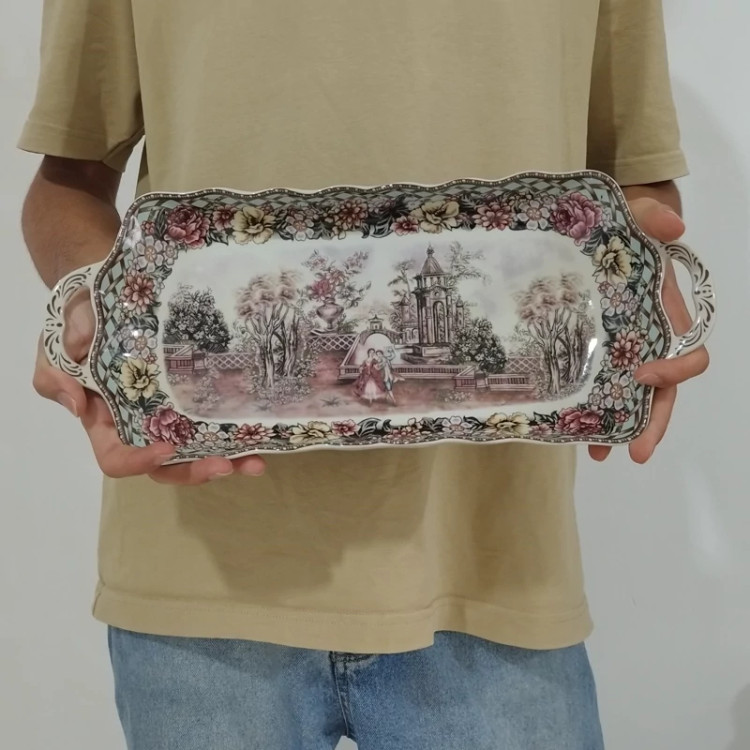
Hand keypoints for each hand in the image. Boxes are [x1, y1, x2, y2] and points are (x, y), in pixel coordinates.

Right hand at [34, 290, 265, 483]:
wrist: (104, 296)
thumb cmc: (77, 324)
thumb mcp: (54, 348)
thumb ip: (57, 376)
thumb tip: (79, 405)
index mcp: (105, 424)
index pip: (117, 458)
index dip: (139, 461)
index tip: (164, 448)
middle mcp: (140, 426)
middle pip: (166, 465)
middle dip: (195, 470)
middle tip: (226, 465)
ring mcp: (169, 414)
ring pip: (196, 450)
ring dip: (226, 460)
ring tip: (255, 462)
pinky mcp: (192, 396)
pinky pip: (212, 421)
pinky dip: (234, 431)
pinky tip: (259, 430)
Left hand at [589, 198, 709, 463]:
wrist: (599, 231)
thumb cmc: (622, 227)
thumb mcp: (635, 216)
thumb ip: (652, 216)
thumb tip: (674, 224)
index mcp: (667, 318)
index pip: (687, 355)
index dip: (675, 371)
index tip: (644, 374)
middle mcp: (650, 342)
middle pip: (662, 391)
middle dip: (652, 422)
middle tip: (635, 452)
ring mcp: (623, 352)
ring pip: (632, 398)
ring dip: (620, 428)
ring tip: (598, 453)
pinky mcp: (596, 355)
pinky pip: (601, 389)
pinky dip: (593, 412)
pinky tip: (573, 433)